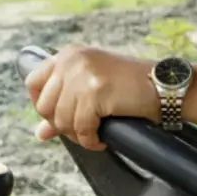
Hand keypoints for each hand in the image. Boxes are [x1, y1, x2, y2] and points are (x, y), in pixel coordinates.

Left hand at [24, 46, 156, 149]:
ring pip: (61, 120)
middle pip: (44, 105)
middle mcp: (72, 60)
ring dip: (77, 136)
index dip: (41, 106)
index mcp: (69, 54)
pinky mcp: (95, 91)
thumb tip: (40, 133)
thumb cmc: (131, 87)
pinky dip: (90, 140)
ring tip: (94, 136)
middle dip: (61, 126)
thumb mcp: (92, 90)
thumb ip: (63, 105)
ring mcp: (82, 74)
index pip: (33, 82)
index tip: (57, 118)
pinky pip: (81, 128)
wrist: (163, 85)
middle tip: (81, 131)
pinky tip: (101, 139)